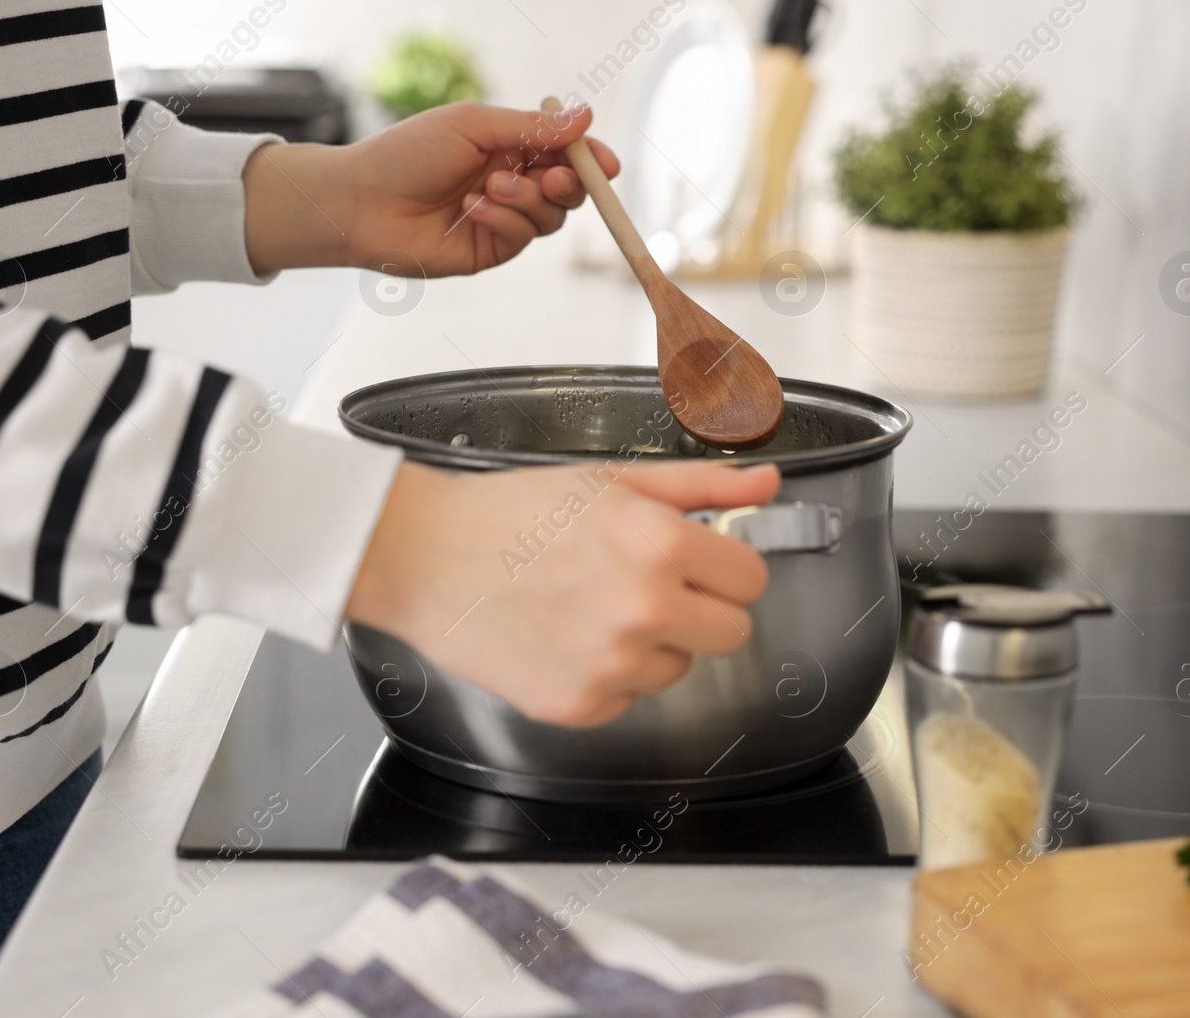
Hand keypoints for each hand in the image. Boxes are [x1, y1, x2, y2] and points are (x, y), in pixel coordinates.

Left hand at [242, 102, 619, 276]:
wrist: (363, 200)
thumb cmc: (408, 153)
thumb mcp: (473, 126)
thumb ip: (531, 127)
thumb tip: (584, 117)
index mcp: (508, 146)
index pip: (565, 153)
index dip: (590, 159)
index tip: (606, 164)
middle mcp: (512, 183)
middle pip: (569, 190)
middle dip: (569, 184)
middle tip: (555, 177)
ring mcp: (503, 220)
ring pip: (550, 218)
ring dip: (528, 200)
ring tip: (490, 188)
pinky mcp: (490, 250)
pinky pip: (521, 238)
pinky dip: (504, 221)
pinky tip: (472, 208)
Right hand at [345, 460, 778, 726]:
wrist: (424, 557)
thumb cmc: (507, 513)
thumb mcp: (611, 482)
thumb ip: (700, 486)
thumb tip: (765, 484)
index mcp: (660, 544)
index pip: (751, 579)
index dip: (724, 566)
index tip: (698, 561)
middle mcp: (644, 610)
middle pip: (731, 633)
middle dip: (701, 608)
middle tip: (648, 585)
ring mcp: (612, 666)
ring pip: (677, 669)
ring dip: (651, 644)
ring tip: (591, 607)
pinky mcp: (579, 706)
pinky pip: (627, 700)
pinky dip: (606, 677)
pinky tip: (566, 637)